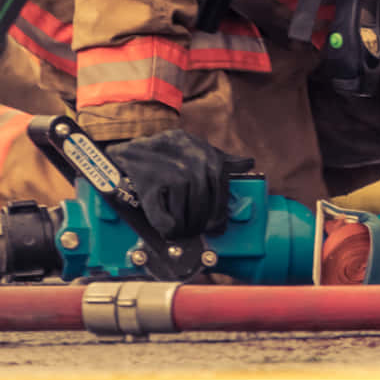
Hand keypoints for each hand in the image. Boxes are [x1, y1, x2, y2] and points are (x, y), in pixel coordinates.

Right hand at [107, 129, 250, 238]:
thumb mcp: (197, 148)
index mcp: (210, 158)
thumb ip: (223, 158)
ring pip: (187, 218)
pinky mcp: (152, 186)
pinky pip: (166, 221)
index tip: (212, 227)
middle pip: (205, 211)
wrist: (130, 152)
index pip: (221, 198)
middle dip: (199, 226)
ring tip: (178, 228)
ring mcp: (173, 174)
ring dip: (182, 229)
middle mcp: (194, 165)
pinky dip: (166, 229)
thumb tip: (249, 162)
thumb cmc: (168, 153)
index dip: (216, 216)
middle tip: (192, 231)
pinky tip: (165, 226)